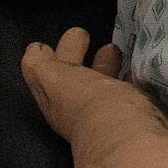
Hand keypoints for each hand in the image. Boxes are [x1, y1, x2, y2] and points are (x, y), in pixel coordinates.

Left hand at [22, 25, 131, 146]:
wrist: (126, 134)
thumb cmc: (86, 101)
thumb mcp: (53, 78)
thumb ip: (40, 66)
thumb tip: (33, 54)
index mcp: (55, 100)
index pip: (43, 75)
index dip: (42, 58)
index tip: (42, 44)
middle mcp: (78, 109)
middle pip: (73, 77)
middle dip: (74, 55)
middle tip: (81, 34)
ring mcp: (107, 112)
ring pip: (102, 83)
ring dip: (103, 66)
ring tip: (113, 50)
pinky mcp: (133, 115)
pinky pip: (127, 92)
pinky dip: (127, 80)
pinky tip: (134, 72)